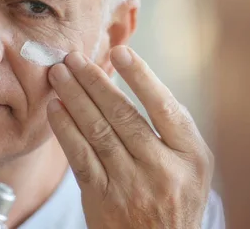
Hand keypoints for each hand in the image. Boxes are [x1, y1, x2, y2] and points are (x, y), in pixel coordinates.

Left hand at [47, 46, 212, 228]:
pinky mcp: (102, 199)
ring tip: (59, 73)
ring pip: (98, 133)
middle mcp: (162, 169)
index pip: (165, 108)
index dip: (141, 77)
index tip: (120, 51)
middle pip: (124, 116)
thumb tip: (137, 79)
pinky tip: (56, 108)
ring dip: (75, 98)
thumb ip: (174, 126)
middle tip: (74, 56)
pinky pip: (80, 158)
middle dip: (95, 81)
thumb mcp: (193, 163)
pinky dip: (66, 130)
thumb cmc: (178, 195)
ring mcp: (131, 186)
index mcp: (191, 155)